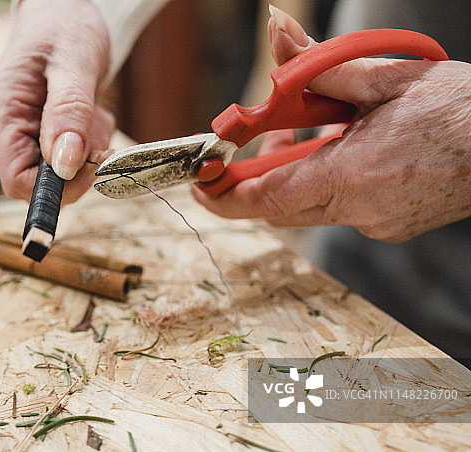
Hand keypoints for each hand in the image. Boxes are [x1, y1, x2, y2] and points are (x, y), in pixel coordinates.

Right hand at [0, 0, 114, 203]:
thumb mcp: (72, 62)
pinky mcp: (48, 133)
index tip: (87, 164)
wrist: (66, 10)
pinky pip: (75, 156)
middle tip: (96, 127)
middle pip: (42, 183)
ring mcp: (29, 133)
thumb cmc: (65, 26)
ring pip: (65, 172)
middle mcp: (12, 129)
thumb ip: (69, 112)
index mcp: (5, 114)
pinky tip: (92, 110)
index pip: (17, 182)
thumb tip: (64, 164)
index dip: (54, 186)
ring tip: (94, 109)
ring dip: (90, 149)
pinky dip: (92, 141)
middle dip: (78, 165)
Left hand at [192, 6, 470, 241]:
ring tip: (314, 133)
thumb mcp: (382, 77)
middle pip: (280, 208)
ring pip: (308, 209)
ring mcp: (376, 223)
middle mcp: (359, 210)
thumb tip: (277, 34)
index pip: (266, 199)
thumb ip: (318, 64)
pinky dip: (325, 183)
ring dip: (294, 176)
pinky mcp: (390, 224)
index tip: (199, 185)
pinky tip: (347, 151)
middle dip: (256, 179)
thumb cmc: (458, 110)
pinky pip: (338, 210)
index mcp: (351, 175)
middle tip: (258, 142)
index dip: (224, 196)